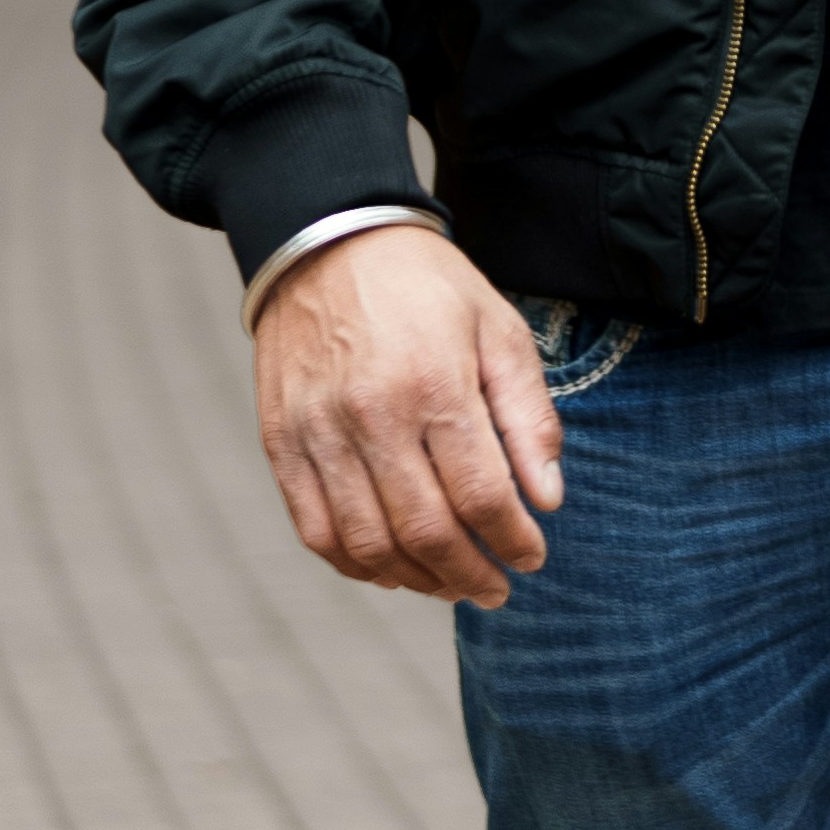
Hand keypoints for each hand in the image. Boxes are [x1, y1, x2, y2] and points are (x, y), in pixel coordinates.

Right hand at [251, 222, 562, 607]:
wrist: (330, 243)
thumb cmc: (427, 289)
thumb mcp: (499, 331)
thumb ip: (527, 418)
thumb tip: (547, 500)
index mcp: (435, 386)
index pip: (481, 495)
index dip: (512, 540)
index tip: (533, 556)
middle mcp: (372, 417)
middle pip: (426, 531)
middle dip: (470, 575)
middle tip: (496, 587)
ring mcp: (319, 435)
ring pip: (369, 544)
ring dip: (416, 580)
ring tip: (449, 585)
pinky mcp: (282, 443)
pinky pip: (316, 530)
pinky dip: (356, 563)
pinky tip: (391, 567)